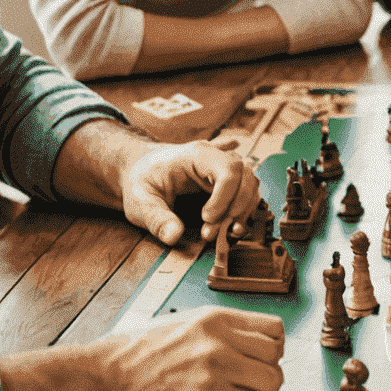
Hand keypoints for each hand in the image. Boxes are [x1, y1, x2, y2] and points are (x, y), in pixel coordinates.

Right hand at [93, 307, 285, 390]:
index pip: (275, 330)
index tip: (262, 360)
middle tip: (253, 389)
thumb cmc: (130, 358)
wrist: (99, 386)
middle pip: (275, 365)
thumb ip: (216, 331)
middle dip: (268, 380)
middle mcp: (218, 347)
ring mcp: (212, 378)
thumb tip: (246, 342)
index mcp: (214, 321)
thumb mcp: (179, 325)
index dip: (273, 349)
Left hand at [119, 141, 262, 245]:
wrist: (138, 171)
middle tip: (212, 231)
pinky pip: (247, 195)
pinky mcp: (225, 185)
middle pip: (247, 177)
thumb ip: (156, 218)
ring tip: (222, 232)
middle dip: (236, 208)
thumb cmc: (140, 179)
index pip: (229, 170)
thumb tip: (174, 236)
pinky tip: (231, 228)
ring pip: (251, 187)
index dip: (224, 198)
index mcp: (197, 155)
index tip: (207, 218)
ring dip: (242, 213)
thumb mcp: (140, 199)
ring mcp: (222, 171)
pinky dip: (243, 213)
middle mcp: (215, 159)